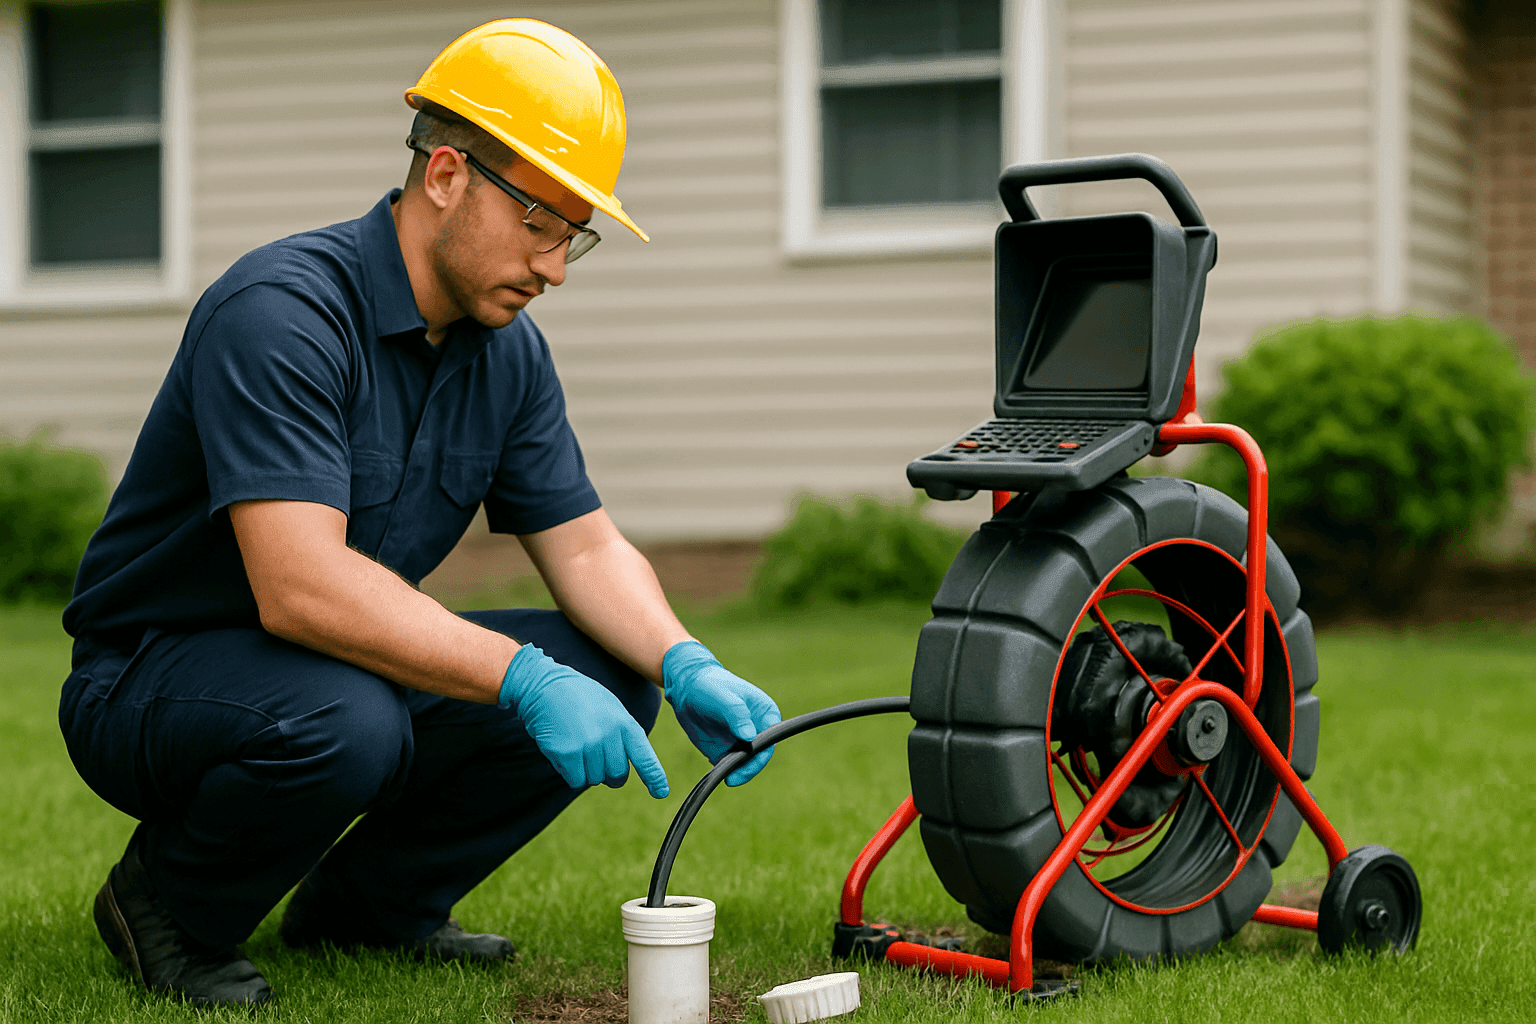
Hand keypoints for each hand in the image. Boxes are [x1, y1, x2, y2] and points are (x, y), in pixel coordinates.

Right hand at [499, 645, 668, 797]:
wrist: (545, 686)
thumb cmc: (579, 697)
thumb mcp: (610, 709)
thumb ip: (621, 735)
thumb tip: (621, 768)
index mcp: (625, 724)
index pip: (644, 757)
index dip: (654, 778)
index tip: (661, 793)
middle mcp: (610, 736)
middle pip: (617, 776)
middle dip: (608, 774)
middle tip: (594, 756)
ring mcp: (589, 745)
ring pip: (594, 780)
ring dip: (585, 770)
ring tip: (576, 743)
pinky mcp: (568, 754)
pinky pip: (575, 780)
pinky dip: (569, 772)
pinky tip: (564, 751)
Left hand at [662, 641, 781, 785]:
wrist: (686, 688)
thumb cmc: (710, 685)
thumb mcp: (724, 697)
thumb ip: (737, 715)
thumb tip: (750, 736)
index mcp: (765, 713)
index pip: (771, 739)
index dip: (761, 754)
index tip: (746, 764)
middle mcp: (757, 730)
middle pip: (759, 756)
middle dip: (747, 769)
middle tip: (732, 778)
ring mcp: (742, 742)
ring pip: (745, 765)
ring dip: (735, 773)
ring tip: (723, 776)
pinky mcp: (726, 752)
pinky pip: (728, 767)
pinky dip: (723, 772)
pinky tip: (715, 773)